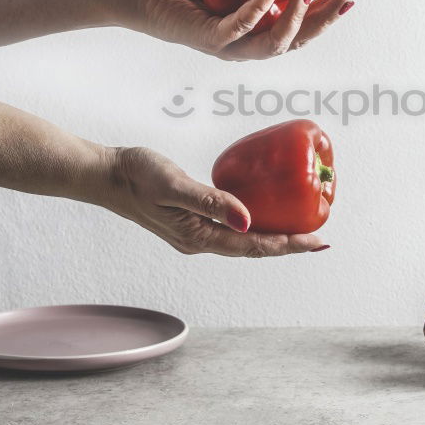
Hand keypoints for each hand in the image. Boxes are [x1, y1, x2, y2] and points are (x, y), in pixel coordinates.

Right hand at [103, 146, 327, 256]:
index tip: (317, 241)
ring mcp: (194, 234)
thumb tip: (246, 221)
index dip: (288, 244)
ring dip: (272, 238)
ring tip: (300, 233)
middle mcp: (199, 241)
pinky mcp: (191, 222)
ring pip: (243, 241)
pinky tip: (263, 215)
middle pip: (253, 248)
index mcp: (198, 237)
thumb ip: (210, 202)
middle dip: (287, 245)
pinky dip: (253, 225)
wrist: (104, 176)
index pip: (253, 245)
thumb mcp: (175, 185)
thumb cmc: (137, 176)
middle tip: (320, 239)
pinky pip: (231, 229)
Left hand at [136, 0, 357, 59]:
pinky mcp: (210, 39)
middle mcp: (250, 47)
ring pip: (275, 43)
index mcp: (261, 34)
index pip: (304, 28)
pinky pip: (240, 26)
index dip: (330, 11)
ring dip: (298, 18)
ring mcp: (231, 47)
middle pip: (298, 41)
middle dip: (326, 18)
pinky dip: (260, 7)